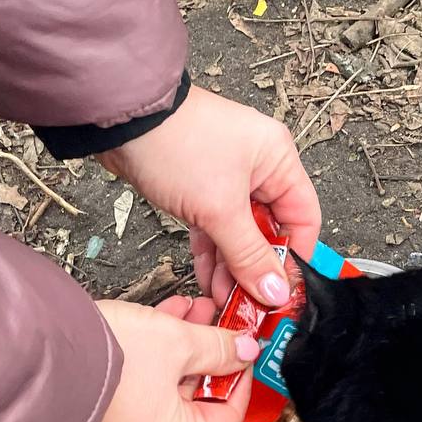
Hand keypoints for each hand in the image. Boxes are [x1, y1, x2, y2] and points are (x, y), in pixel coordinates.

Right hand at [90, 296, 257, 421]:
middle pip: (193, 399)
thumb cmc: (101, 363)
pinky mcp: (95, 410)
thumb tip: (242, 350)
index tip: (245, 354)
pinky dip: (152, 353)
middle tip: (219, 323)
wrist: (31, 354)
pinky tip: (161, 318)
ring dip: (181, 346)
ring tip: (192, 310)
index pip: (226, 418)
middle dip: (208, 354)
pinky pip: (136, 383)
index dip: (241, 380)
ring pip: (164, 386)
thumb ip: (218, 347)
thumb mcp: (176, 342)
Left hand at [97, 86, 320, 307]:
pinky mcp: (199, 188)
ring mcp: (227, 178)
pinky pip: (215, 228)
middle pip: (270, 230)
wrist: (118, 121)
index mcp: (278, 160)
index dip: (296, 257)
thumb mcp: (220, 209)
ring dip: (233, 267)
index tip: (284, 289)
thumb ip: (249, 255)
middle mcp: (258, 167)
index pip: (303, 218)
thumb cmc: (173, 140)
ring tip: (228, 297)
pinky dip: (213, 253)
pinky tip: (210, 279)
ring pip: (239, 233)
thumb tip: (274, 288)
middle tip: (253, 300)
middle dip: (258, 268)